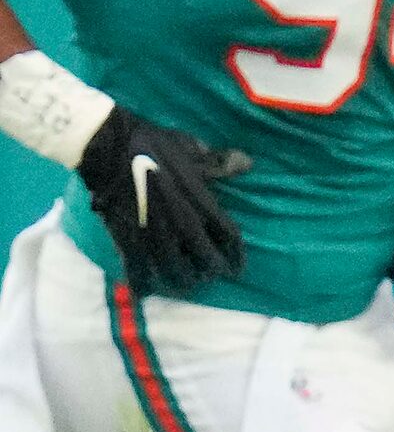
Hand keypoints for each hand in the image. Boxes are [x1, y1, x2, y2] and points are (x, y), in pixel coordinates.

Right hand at [76, 107, 245, 292]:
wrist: (107, 144)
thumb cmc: (151, 142)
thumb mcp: (191, 148)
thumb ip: (218, 162)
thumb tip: (248, 163)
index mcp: (201, 201)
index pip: (230, 237)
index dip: (237, 256)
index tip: (238, 268)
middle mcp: (183, 222)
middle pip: (207, 261)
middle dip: (210, 271)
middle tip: (209, 275)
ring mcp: (155, 232)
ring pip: (176, 272)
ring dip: (182, 281)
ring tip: (184, 282)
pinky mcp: (127, 236)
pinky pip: (138, 271)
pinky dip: (143, 284)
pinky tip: (146, 289)